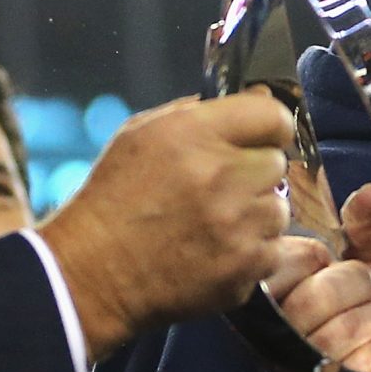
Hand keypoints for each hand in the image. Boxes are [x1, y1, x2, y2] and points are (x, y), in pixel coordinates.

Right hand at [37, 94, 292, 359]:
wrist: (92, 274)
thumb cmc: (113, 201)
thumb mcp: (139, 135)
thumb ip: (195, 112)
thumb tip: (254, 97)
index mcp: (194, 134)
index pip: (272, 114)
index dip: (271, 125)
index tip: (264, 138)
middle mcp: (220, 175)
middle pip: (277, 163)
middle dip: (255, 174)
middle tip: (224, 189)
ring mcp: (236, 225)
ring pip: (278, 210)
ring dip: (255, 216)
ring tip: (215, 226)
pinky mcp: (244, 268)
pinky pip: (272, 251)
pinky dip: (251, 255)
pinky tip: (216, 254)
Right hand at [266, 182, 370, 371]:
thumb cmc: (359, 307)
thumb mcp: (365, 256)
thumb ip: (366, 224)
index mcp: (270, 289)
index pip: (291, 258)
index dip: (320, 258)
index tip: (326, 264)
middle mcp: (276, 330)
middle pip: (319, 294)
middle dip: (355, 285)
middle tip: (359, 294)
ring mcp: (303, 365)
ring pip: (344, 328)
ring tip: (369, 320)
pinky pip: (368, 361)